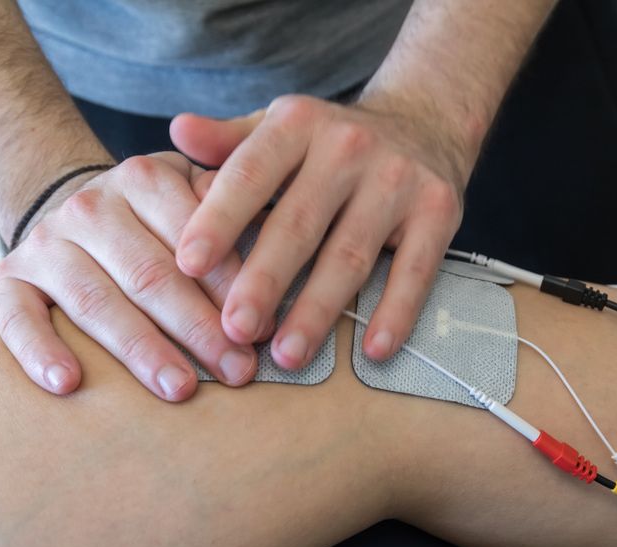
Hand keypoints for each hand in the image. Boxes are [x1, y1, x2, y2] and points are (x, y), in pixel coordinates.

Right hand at [0, 153, 256, 400]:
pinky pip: (16, 318)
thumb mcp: (196, 193)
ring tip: (181, 388)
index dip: (231, 287)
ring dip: (141, 350)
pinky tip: (69, 384)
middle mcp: (91, 207)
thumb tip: (270, 223)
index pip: (194, 239)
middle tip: (239, 371)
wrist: (81, 215)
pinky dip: (39, 352)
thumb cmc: (161, 219)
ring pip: (96, 303)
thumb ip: (231, 202)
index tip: (263, 329)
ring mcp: (47, 243)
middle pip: (151, 277)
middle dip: (200, 329)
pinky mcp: (9, 277)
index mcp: (144, 180)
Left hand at [170, 93, 469, 370]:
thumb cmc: (330, 142)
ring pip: (352, 256)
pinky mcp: (439, 212)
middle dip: (265, 280)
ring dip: (319, 310)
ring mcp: (398, 180)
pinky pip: (416, 270)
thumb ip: (229, 143)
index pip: (251, 173)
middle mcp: (350, 147)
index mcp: (298, 123)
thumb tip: (177, 133)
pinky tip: (373, 350)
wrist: (425, 121)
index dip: (219, 219)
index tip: (188, 266)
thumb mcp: (280, 129)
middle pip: (300, 223)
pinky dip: (396, 312)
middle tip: (235, 330)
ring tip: (288, 355)